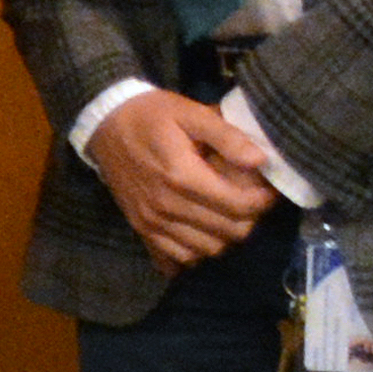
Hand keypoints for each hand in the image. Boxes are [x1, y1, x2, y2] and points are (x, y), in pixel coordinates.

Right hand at [86, 87, 280, 268]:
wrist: (104, 125)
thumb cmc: (152, 116)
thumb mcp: (191, 113)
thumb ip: (227, 137)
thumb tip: (260, 161)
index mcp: (182, 176)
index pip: (239, 206)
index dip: (263, 201)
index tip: (267, 189)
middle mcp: (167, 206)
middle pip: (229, 232)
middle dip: (249, 218)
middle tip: (249, 199)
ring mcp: (152, 221)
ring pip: (208, 250)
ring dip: (226, 236)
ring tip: (228, 213)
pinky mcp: (141, 229)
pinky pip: (178, 258)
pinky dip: (197, 251)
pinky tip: (202, 231)